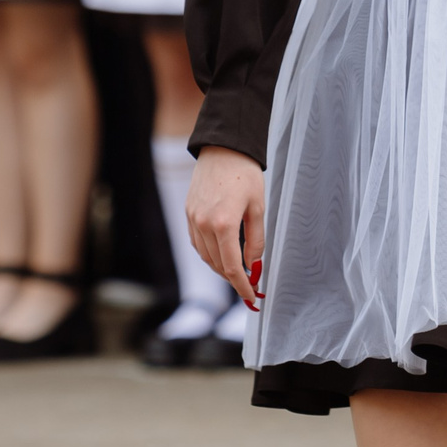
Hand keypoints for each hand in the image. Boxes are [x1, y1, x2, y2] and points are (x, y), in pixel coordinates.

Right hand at [187, 146, 266, 307]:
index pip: (232, 267)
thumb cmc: (245, 175)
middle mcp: (204, 225)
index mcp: (224, 224)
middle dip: (234, 279)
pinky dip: (209, 253)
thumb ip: (255, 240)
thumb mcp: (258, 207)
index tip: (252, 297)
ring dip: (221, 267)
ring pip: (205, 256)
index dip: (242, 286)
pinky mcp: (188, 214)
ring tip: (238, 271)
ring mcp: (193, 220)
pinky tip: (222, 254)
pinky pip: (197, 243)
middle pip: (218, 265)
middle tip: (249, 285)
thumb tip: (253, 266)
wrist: (223, 149)